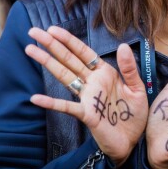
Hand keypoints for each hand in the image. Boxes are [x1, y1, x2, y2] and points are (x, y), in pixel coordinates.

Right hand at [25, 26, 148, 165]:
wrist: (134, 140)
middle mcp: (93, 82)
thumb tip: (122, 45)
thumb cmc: (134, 114)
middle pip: (69, 59)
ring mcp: (87, 97)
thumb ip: (129, 68)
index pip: (83, 52)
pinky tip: (36, 98)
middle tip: (33, 32)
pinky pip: (67, 107)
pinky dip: (51, 103)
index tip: (53, 28)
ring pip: (64, 76)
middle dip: (52, 45)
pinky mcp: (86, 114)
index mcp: (105, 73)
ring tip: (30, 49)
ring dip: (47, 62)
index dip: (68, 40)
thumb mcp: (137, 87)